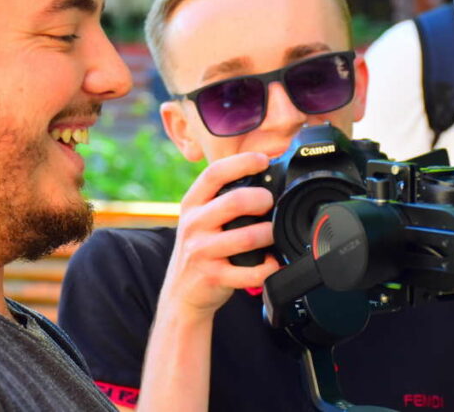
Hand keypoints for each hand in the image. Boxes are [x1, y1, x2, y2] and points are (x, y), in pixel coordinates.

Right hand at [158, 152, 281, 319]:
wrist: (181, 293)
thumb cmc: (200, 249)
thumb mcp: (200, 219)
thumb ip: (221, 200)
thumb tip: (262, 178)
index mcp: (191, 204)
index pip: (214, 173)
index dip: (241, 162)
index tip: (263, 160)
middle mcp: (194, 225)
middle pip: (235, 201)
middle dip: (262, 199)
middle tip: (270, 204)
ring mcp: (202, 251)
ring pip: (247, 237)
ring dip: (268, 234)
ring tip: (272, 234)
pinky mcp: (213, 276)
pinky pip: (251, 271)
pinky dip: (268, 267)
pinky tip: (270, 262)